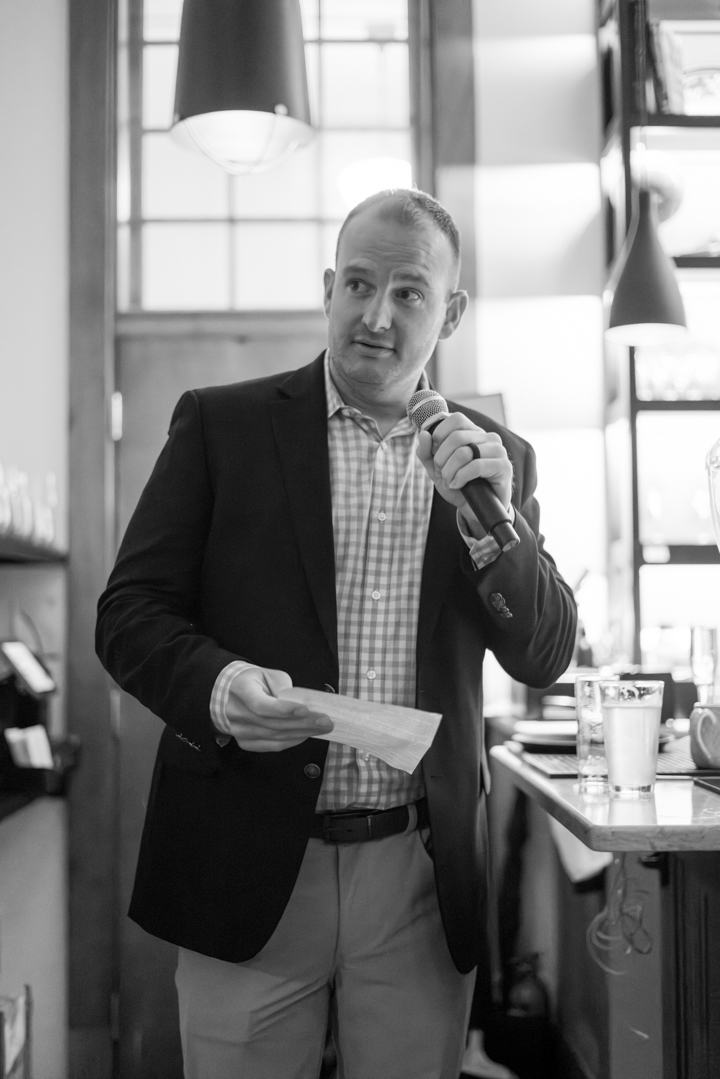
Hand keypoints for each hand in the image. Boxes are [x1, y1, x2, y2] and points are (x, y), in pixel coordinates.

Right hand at [222, 667, 333, 751]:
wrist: (233, 694)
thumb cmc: (255, 682)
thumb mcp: (269, 674)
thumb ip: (283, 687)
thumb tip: (300, 704)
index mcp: (240, 690)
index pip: (261, 705)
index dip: (283, 710)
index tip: (306, 709)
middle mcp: (236, 713)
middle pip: (272, 723)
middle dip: (303, 723)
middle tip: (325, 721)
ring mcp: (239, 731)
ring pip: (275, 736)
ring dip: (302, 733)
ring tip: (321, 728)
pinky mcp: (246, 743)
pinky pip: (273, 746)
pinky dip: (292, 741)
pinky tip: (306, 734)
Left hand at [417, 413, 512, 529]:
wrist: (476, 510)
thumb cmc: (459, 486)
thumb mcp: (436, 469)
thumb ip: (426, 452)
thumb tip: (423, 434)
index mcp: (473, 432)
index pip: (455, 419)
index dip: (439, 435)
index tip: (436, 454)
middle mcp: (488, 437)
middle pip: (456, 436)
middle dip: (441, 458)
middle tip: (442, 473)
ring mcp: (498, 450)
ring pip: (464, 452)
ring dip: (449, 471)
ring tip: (450, 481)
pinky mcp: (504, 466)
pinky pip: (475, 466)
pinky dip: (460, 478)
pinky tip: (458, 485)